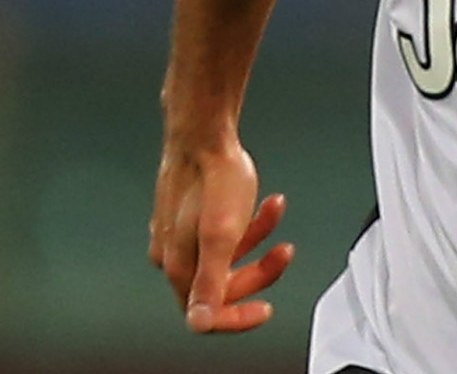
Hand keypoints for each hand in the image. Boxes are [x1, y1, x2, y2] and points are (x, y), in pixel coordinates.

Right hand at [149, 141, 294, 331]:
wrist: (205, 132)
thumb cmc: (212, 176)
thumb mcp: (221, 235)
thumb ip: (212, 282)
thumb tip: (198, 323)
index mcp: (180, 266)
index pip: (206, 315)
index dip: (237, 318)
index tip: (265, 309)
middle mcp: (175, 254)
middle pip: (221, 285)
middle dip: (258, 270)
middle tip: (281, 253)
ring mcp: (181, 233)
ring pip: (228, 255)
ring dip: (258, 239)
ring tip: (274, 212)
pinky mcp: (190, 214)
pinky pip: (225, 232)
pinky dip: (249, 222)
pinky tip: (265, 204)